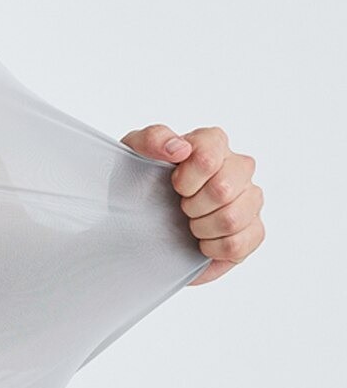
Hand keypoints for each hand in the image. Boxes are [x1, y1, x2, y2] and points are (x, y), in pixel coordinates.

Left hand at [119, 123, 263, 284]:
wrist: (141, 220)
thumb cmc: (141, 180)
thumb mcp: (134, 152)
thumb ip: (153, 139)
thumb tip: (179, 147)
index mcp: (212, 143)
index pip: (209, 157)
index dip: (186, 179)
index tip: (173, 185)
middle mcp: (237, 167)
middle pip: (223, 190)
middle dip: (192, 205)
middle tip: (180, 206)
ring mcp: (249, 198)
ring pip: (233, 219)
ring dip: (201, 227)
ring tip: (190, 223)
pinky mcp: (253, 230)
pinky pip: (238, 244)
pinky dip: (212, 248)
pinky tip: (202, 240)